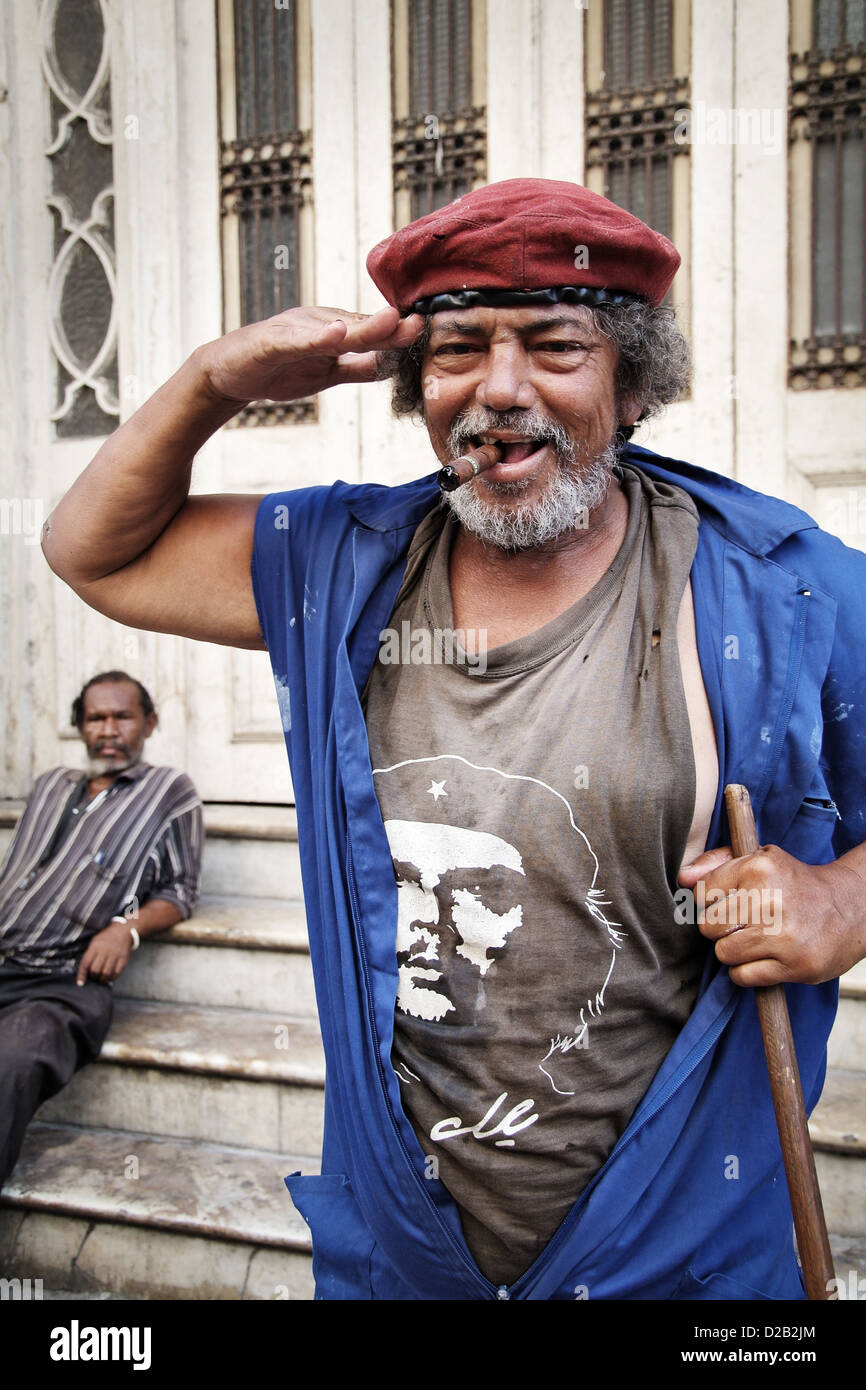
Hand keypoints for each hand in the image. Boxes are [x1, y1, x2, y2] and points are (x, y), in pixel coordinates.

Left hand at [76, 919, 133, 986]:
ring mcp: (115, 955)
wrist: (123, 931)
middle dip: (93, 977)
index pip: (85, 963)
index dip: (81, 975)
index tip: (80, 983)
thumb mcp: (95, 941)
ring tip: (101, 978)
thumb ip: (89, 954)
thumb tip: (84, 971)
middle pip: (95, 970)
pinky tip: (109, 977)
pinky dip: (112, 978)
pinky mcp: (123, 959)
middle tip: (94, 977)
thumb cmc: (106, 938)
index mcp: (95, 946)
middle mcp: (105, 950)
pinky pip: (116, 973)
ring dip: (102, 979)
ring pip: (106, 973)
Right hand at [197, 305, 423, 406]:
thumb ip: (359, 366)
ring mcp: (294, 331)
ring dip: (363, 326)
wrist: (228, 372)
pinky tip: (336, 333)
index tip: (429, 329)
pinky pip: (296, 340)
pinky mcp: (270, 343)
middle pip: (360, 326)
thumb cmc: (279, 368)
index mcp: (334, 330)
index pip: (373, 332)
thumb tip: (394, 365)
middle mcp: (318, 324)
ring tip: (390, 321)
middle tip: (420, 322)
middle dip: (391, 325)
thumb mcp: (327, 372)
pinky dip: (317, 337)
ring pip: (334, 330)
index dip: (400, 332)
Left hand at [677, 844, 865, 986]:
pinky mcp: (794, 965)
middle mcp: (769, 900)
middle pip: (708, 927)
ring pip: (723, 953)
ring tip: (755, 941)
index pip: (701, 894)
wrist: (850, 908)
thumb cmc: (794, 883)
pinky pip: (742, 977)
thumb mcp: (760, 859)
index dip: (710, 902)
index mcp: (758, 868)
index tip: (729, 902)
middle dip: (720, 929)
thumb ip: (716, 863)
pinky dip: (746, 972)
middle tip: (743, 924)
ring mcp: (782, 935)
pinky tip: (763, 959)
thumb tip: (682, 879)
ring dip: (733, 951)